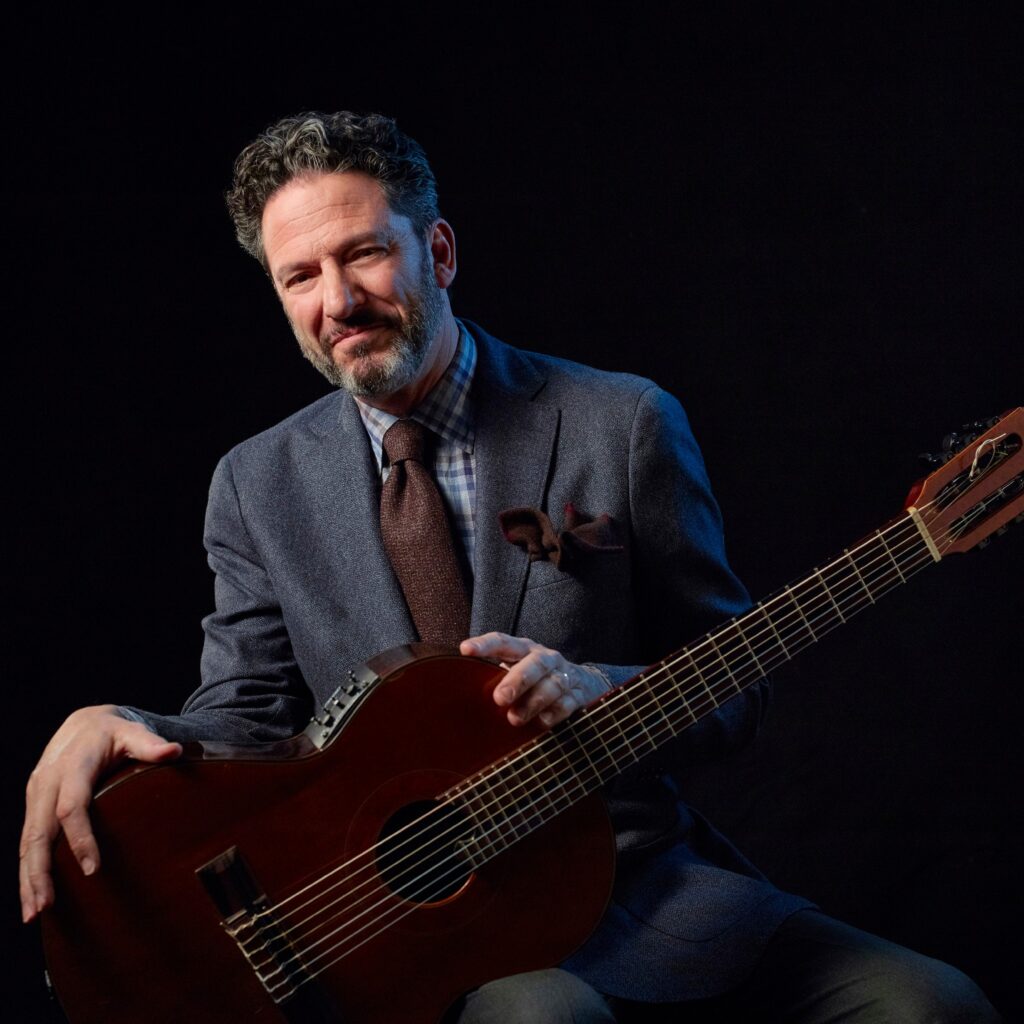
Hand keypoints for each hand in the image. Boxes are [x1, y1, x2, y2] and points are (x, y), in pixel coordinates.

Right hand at [20, 705, 181, 922]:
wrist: (84, 723)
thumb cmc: (114, 732)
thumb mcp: (132, 732)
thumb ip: (150, 744)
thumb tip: (175, 750)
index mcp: (72, 764)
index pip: (72, 806)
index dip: (80, 838)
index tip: (93, 869)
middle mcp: (47, 781)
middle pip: (40, 831)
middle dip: (42, 870)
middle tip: (47, 905)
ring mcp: (36, 794)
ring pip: (28, 841)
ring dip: (29, 878)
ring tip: (35, 912)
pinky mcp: (33, 805)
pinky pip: (27, 841)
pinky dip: (26, 870)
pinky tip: (32, 896)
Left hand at [460, 633, 609, 727]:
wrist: (584, 683)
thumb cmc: (536, 679)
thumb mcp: (516, 670)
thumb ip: (494, 678)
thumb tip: (461, 694)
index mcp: (525, 649)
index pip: (503, 642)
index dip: (485, 645)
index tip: (465, 650)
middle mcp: (546, 659)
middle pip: (534, 663)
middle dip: (517, 680)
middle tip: (500, 698)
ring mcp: (564, 675)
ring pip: (552, 684)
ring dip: (534, 701)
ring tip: (515, 718)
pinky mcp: (578, 694)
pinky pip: (568, 702)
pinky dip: (555, 713)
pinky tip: (542, 722)